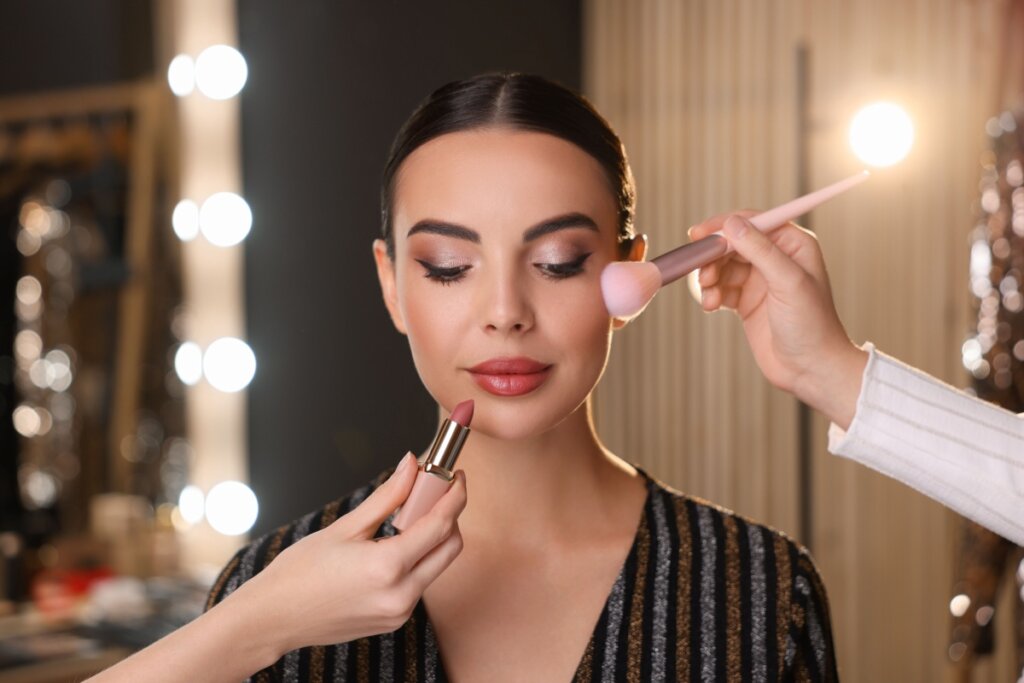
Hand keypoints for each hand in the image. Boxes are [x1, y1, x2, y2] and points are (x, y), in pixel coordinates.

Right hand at [239, 453, 466, 655]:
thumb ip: (387, 496)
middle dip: (449, 515)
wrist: (273, 619)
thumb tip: (411, 465)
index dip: (454, 495)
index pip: (441, 524)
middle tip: (434, 491)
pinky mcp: (395, 621)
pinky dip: (417, 559)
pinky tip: (394, 545)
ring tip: (406, 516)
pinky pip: (420, 583)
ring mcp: (400, 612)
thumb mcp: (345, 528)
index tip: (456, 476)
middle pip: (450, 547)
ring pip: (438, 565)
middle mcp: (400, 595)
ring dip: (433, 537)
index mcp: (387, 567)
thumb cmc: (299, 572)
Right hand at [689, 213, 867, 428]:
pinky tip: (712, 306)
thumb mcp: (788, 282)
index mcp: (793, 245)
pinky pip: (719, 287)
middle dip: (713, 257)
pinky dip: (711, 294)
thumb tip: (732, 223)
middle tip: (702, 273)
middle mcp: (775, 258)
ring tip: (710, 297)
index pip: (753, 222)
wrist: (810, 369)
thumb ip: (760, 250)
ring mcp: (759, 280)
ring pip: (721, 266)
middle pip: (732, 243)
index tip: (699, 235)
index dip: (724, 225)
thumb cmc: (812, 325)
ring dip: (710, 279)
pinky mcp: (746, 301)